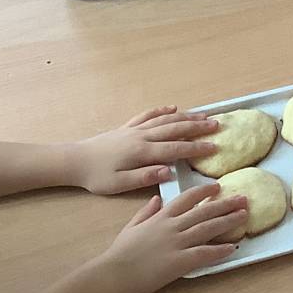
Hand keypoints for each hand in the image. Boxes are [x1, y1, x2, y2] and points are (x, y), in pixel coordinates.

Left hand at [69, 105, 220, 194]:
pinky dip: (162, 110)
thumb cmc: (96, 177)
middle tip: (217, 124)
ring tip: (204, 115)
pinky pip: (148, 115)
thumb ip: (144, 177)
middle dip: (197, 127)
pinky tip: (173, 107)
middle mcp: (142, 136)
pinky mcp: (127, 127)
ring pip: (165, 119)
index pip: (175, 149)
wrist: (74, 161)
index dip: (196, 148)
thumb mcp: (119, 184)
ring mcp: (135, 129)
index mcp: (142, 152)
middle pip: (175, 129)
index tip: (214, 147)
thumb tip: (169, 172)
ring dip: (186, 116)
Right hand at [90, 184, 245, 292]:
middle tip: (244, 199)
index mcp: (161, 217)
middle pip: (204, 211)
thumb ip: (146, 211)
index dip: (204, 191)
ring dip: (228, 221)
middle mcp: (172, 226)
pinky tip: (232, 247)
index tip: (218, 187)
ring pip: (208, 228)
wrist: (112, 274)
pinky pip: (203, 253)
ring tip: (244, 216)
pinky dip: (219, 249)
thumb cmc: (120, 252)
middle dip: (226, 204)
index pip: (187, 198)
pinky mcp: (179, 261)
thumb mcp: (132, 226)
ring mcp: (176, 243)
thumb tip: (157, 198)